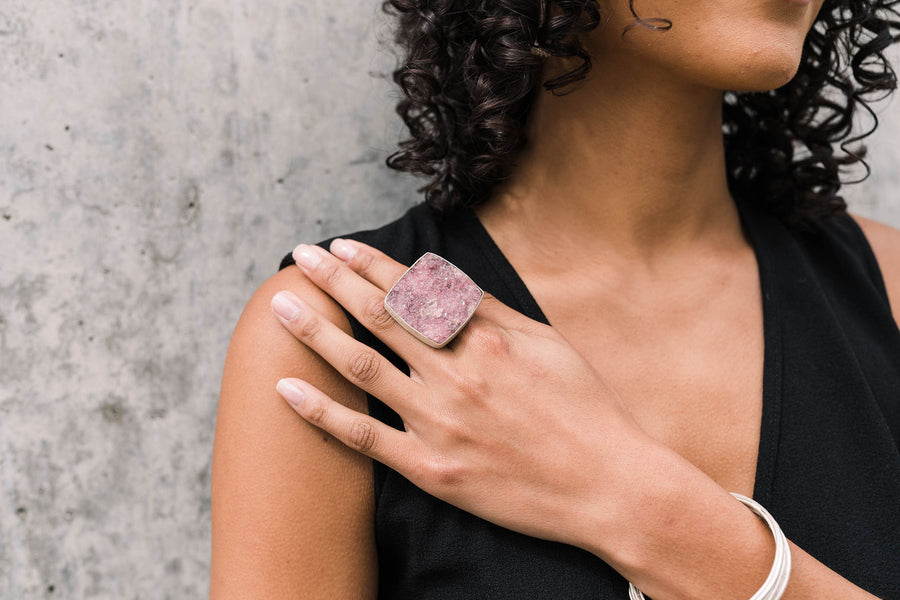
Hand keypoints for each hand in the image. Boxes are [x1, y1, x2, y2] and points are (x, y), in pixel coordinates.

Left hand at [270, 239, 664, 553]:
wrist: (608, 487)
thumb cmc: (584, 410)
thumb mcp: (546, 343)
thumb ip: (490, 310)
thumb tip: (442, 279)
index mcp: (486, 339)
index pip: (413, 289)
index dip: (371, 264)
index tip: (339, 247)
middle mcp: (456, 374)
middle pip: (379, 316)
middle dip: (333, 282)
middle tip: (298, 258)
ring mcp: (440, 424)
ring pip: (363, 367)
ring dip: (316, 332)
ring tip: (280, 306)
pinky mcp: (432, 470)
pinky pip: (365, 438)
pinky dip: (323, 412)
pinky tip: (288, 389)